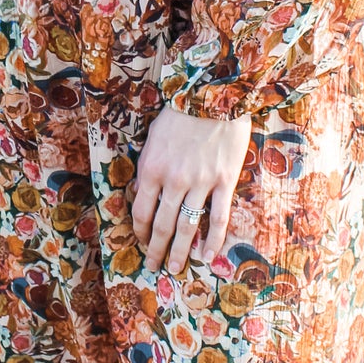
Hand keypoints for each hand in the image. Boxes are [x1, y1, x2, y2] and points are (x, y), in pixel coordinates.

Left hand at [131, 103, 251, 275]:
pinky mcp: (224, 181)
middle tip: (153, 266)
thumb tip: (143, 193)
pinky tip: (208, 255)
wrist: (214, 94)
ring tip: (175, 268)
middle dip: (155, 249)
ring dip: (180, 251)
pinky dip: (213, 239)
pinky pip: (218, 217)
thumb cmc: (181, 112)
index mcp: (152, 169)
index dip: (139, 231)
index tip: (140, 241)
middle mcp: (174, 181)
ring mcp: (201, 183)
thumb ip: (148, 167)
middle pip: (162, 225)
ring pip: (187, 226)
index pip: (141, 211)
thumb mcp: (153, 137)